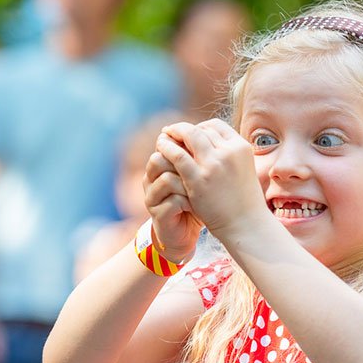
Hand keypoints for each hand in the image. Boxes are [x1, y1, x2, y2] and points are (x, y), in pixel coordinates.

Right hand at [143, 145, 201, 263]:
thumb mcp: (197, 177)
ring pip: (166, 179)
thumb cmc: (194, 202)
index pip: (166, 144)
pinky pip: (172, 201)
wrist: (184, 233)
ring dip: (187, 184)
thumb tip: (211, 129)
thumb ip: (197, 157)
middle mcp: (151, 179)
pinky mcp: (158, 216)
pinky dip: (188, 202)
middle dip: (184, 163)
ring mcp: (152, 198)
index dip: (184, 146)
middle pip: (159, 158)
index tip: (204, 153)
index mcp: (159, 166)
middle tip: (202, 170)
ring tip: (200, 190)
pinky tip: (197, 205)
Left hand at [157, 119, 269, 241]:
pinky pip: (178, 156)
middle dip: (182, 129)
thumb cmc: (243, 201)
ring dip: (172, 134)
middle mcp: (229, 152)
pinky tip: (160, 149)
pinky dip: (167, 149)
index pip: (216, 126)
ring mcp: (214, 165)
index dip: (199, 127)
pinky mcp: (199, 179)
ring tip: (162, 137)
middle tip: (170, 131)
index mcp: (241, 147)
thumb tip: (210, 143)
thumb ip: (228, 155)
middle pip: (200, 129)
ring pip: (188, 136)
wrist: (245, 224)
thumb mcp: (242, 169)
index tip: (188, 134)